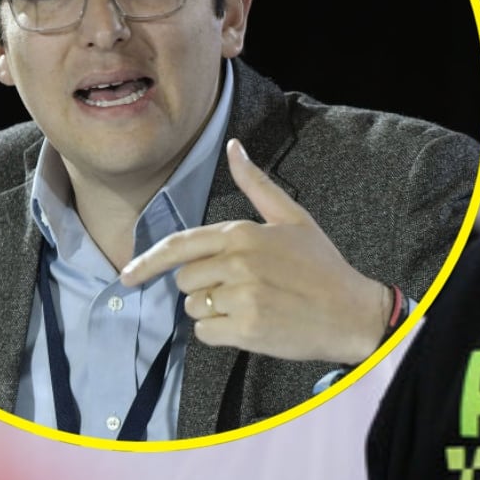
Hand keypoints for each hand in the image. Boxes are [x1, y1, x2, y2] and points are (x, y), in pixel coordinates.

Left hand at [119, 139, 391, 364]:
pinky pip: (205, 332)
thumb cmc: (320, 266)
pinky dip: (220, 333)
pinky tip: (250, 325)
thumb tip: (233, 146)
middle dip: (201, 287)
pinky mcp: (246, 328)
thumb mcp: (292, 217)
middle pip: (183, 280)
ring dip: (212, 312)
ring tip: (250, 306)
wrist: (352, 313)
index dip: (148, 262)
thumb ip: (256, 184)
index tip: (127, 276)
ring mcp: (240, 296)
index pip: (179, 246)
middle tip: (240, 289)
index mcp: (242, 233)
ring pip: (192, 308)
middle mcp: (236, 262)